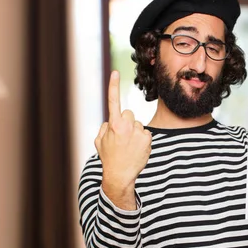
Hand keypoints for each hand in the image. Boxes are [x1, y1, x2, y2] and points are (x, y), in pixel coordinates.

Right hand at [95, 71, 151, 209]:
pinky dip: (142, 140)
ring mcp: (139, 132)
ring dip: (135, 133)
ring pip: (138, 125)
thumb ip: (104, 128)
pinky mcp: (148, 139)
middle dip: (127, 122)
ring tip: (129, 147)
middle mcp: (127, 126)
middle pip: (129, 114)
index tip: (115, 72)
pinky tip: (137, 150)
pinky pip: (146, 133)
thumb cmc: (109, 158)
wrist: (121, 175)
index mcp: (113, 124)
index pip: (113, 101)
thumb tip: (110, 121)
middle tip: (123, 137)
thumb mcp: (99, 142)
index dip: (113, 86)